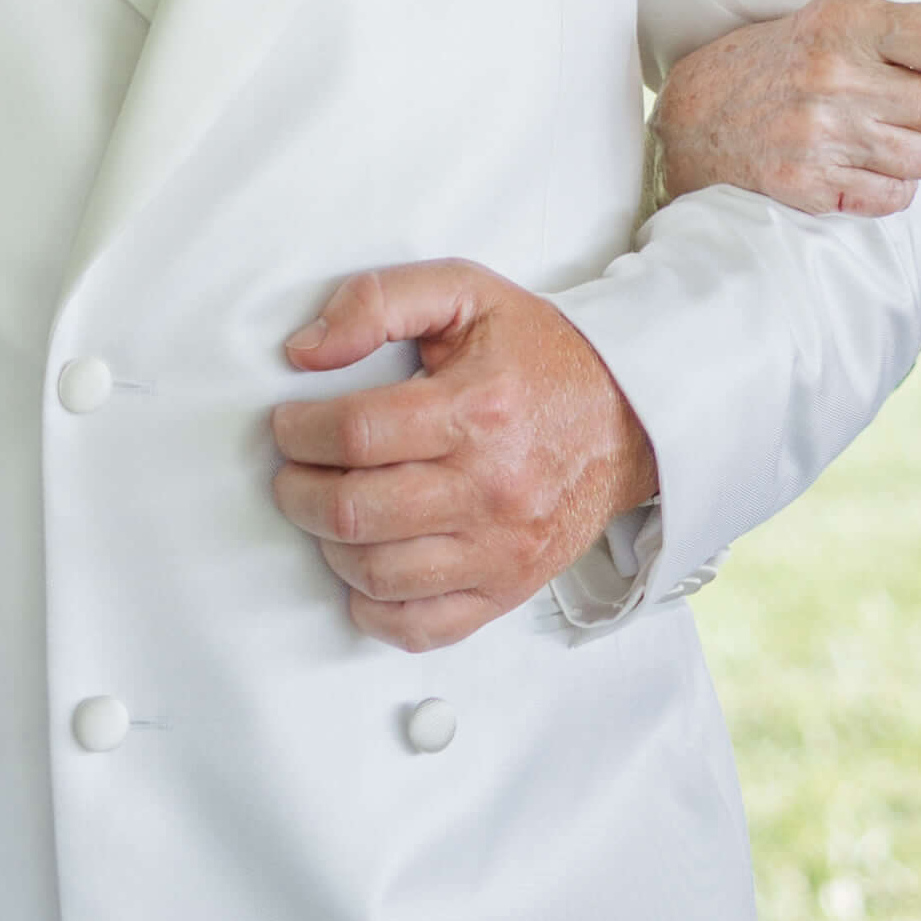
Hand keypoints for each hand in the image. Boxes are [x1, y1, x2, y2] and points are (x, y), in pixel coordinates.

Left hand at [268, 265, 658, 647]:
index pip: (354, 435)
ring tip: (330, 512)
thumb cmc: (540, 357)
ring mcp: (500, 549)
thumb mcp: (465, 293)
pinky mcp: (507, 588)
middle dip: (298, 491)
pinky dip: (374, 609)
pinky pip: (420, 626)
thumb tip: (305, 351)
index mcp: (477, 409)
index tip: (290, 425)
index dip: (299, 431)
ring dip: (328, 546)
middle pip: (355, 511)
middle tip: (296, 471)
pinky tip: (365, 570)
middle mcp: (491, 487)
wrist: (630, 417)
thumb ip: (378, 301)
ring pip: (376, 574)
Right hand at [652, 0, 920, 217]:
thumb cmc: (795, 57)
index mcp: (850, 21)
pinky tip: (848, 164)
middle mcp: (835, 76)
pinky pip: (896, 199)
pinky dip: (883, 188)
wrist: (697, 115)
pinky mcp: (808, 186)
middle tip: (890, 101)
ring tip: (865, 133)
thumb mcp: (859, 18)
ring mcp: (820, 135)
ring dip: (908, 153)